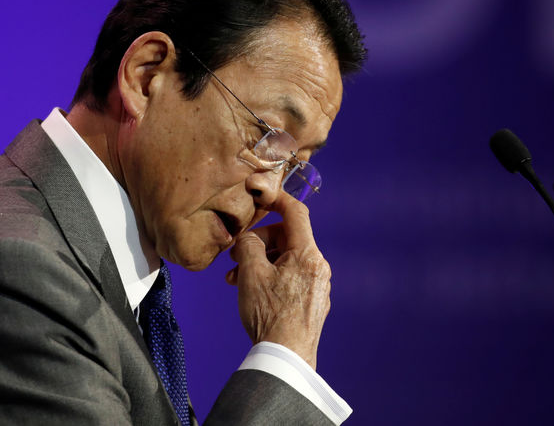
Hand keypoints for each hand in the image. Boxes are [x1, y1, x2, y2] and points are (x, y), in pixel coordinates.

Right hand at [226, 192, 330, 369]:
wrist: (286, 357)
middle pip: (287, 239)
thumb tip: (248, 238)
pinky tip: (250, 291)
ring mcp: (317, 286)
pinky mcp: (312, 302)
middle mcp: (318, 267)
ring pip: (286, 260)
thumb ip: (248, 245)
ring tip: (234, 278)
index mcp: (307, 255)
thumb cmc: (269, 315)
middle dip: (258, 242)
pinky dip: (270, 277)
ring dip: (259, 262)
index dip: (277, 200)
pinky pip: (290, 278)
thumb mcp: (251, 273)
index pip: (296, 213)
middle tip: (235, 253)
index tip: (261, 197)